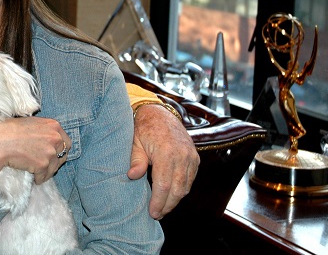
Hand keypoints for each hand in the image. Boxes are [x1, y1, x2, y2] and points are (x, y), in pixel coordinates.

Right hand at [0, 116, 70, 187]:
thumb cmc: (9, 130)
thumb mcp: (31, 123)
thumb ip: (43, 130)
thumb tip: (46, 139)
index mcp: (54, 125)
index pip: (65, 141)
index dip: (59, 149)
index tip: (52, 154)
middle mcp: (55, 138)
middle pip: (63, 155)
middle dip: (55, 161)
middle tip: (44, 164)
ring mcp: (50, 152)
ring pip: (54, 168)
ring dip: (45, 171)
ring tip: (35, 171)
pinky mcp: (43, 165)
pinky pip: (44, 176)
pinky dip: (38, 178)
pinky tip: (31, 176)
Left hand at [127, 104, 198, 218]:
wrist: (159, 113)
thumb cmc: (144, 128)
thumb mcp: (135, 142)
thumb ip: (136, 160)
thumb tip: (132, 176)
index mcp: (166, 153)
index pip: (164, 185)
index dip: (159, 202)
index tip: (152, 213)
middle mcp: (182, 156)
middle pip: (178, 190)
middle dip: (167, 205)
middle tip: (157, 215)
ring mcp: (191, 156)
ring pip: (186, 186)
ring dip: (175, 200)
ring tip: (163, 208)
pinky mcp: (195, 157)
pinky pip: (190, 179)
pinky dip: (182, 189)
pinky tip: (172, 195)